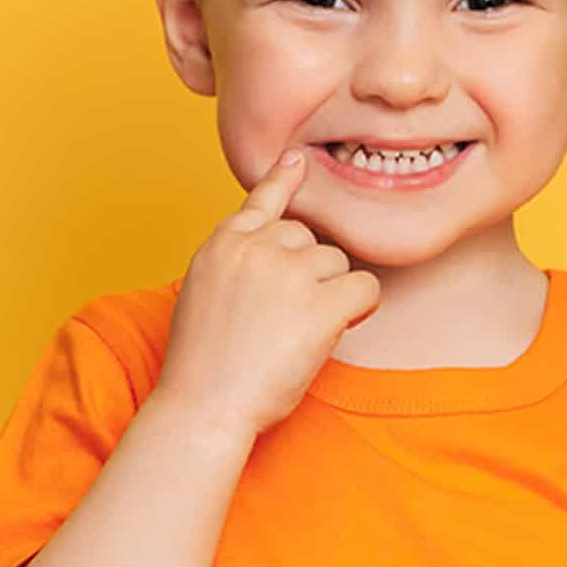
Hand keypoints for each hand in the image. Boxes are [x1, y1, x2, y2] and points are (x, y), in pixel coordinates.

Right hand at [151, 148, 380, 438]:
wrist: (203, 407)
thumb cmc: (203, 366)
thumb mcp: (202, 295)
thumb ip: (234, 264)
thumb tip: (273, 252)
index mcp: (222, 244)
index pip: (260, 201)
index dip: (283, 181)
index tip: (297, 159)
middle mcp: (255, 247)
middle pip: (308, 238)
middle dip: (308, 272)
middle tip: (285, 319)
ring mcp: (288, 272)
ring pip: (336, 263)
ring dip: (330, 294)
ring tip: (297, 333)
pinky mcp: (320, 303)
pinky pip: (365, 288)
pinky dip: (360, 309)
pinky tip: (338, 329)